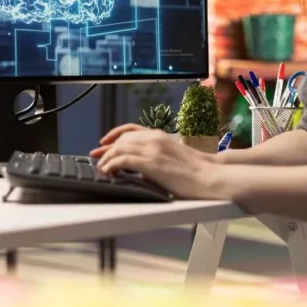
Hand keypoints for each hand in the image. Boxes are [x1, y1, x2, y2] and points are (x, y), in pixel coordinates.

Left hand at [93, 127, 218, 198]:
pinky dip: (111, 164)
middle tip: (95, 156)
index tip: (103, 142)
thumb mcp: (173, 158)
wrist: (210, 176)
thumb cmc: (196, 171)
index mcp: (161, 136)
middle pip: (122, 139)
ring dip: (106, 157)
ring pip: (119, 148)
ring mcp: (153, 149)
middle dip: (106, 148)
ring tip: (101, 167)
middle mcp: (155, 139)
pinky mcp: (152, 163)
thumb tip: (140, 169)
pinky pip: (123, 160)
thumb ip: (156, 158)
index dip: (114, 135)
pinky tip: (107, 171)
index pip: (131, 130)